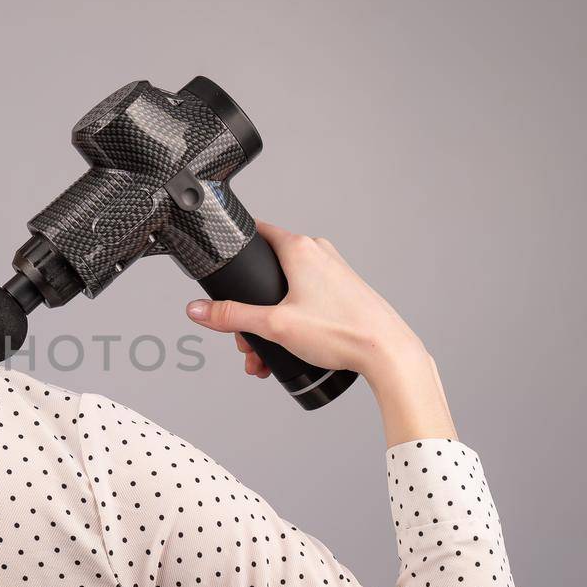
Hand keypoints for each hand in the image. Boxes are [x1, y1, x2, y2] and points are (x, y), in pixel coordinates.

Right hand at [185, 221, 455, 444]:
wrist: (387, 352)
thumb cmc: (341, 331)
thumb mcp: (274, 326)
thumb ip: (232, 317)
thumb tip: (198, 310)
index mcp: (301, 249)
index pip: (259, 231)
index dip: (237, 249)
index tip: (224, 265)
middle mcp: (319, 254)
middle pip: (268, 272)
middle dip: (250, 307)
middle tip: (245, 338)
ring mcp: (334, 272)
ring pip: (287, 291)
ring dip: (269, 322)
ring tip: (264, 355)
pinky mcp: (343, 292)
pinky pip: (307, 300)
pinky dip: (292, 321)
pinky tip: (288, 349)